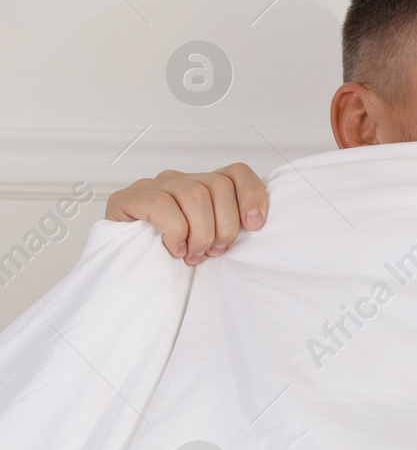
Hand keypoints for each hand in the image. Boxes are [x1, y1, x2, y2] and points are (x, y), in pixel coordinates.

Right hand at [104, 164, 267, 264]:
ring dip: (200, 232)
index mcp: (201, 187)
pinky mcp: (126, 199)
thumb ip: (230, 225)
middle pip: (218, 185)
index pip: (236, 172)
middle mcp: (178, 180)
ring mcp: (151, 186)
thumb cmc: (175, 260)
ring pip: (194, 194)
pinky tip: (174, 249)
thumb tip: (256, 223)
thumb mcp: (212, 241)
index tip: (255, 226)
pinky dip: (175, 232)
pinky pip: (161, 204)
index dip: (252, 195)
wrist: (129, 277)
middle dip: (224, 225)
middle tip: (213, 251)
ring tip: (194, 254)